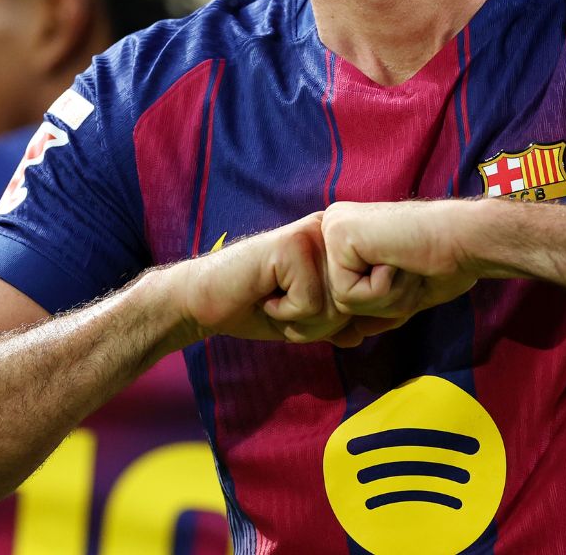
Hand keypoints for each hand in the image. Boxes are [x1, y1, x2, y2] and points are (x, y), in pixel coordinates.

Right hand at [169, 213, 352, 344]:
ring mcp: (311, 235)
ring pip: (335, 307)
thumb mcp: (304, 320)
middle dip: (315, 324)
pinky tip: (263, 292)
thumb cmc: (254, 308)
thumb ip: (336, 324)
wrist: (201, 301)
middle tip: (280, 304)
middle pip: (352, 306)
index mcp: (336, 245)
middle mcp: (328, 232)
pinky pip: (310, 303)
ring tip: (272, 298)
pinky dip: (284, 311)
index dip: (329, 322)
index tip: (295, 308)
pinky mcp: (292, 245)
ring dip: (299, 320)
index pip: (363, 300)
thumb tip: (364, 334)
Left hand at [319, 200, 482, 331]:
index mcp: (349, 235)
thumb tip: (351, 333)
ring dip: (386, 296)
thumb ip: (377, 307)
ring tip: (405, 263)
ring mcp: (332, 227)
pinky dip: (381, 288)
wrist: (468, 237)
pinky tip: (397, 258)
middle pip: (341, 301)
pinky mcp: (338, 234)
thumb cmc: (447, 261)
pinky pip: (347, 294)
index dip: (386, 300)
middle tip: (411, 268)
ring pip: (342, 302)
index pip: (347, 296)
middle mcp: (334, 226)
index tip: (412, 269)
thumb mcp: (406, 292)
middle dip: (385, 301)